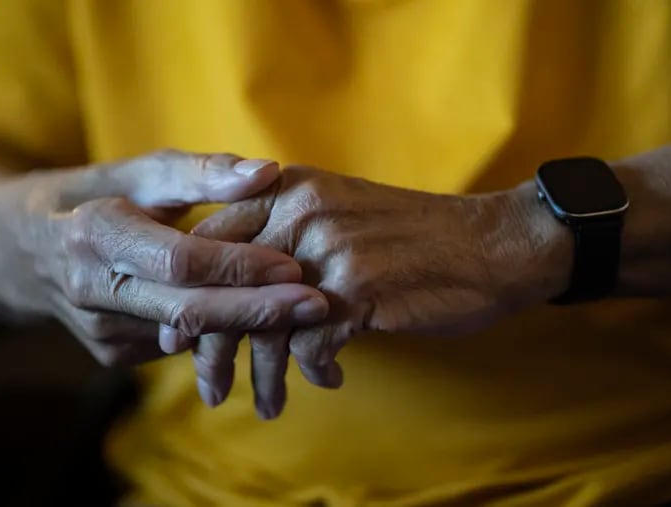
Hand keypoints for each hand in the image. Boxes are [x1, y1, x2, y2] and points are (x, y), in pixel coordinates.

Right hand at [0, 152, 328, 365]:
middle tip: (318, 305)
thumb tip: (268, 172)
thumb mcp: (138, 171)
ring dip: (247, 327)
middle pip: (188, 311)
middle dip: (258, 311)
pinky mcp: (111, 354)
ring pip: (187, 336)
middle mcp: (91, 290)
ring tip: (304, 314)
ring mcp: (99, 330)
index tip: (294, 266)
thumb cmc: (95, 195)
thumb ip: (201, 172)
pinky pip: (177, 345)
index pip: (179, 261)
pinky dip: (221, 334)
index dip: (239, 266)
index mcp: (94, 234)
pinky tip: (259, 320)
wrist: (26, 250)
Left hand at [193, 166, 570, 417]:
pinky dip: (314, 368)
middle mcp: (301, 210)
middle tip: (210, 386)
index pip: (211, 241)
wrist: (492, 244)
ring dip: (262, 374)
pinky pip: (311, 344)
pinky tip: (328, 377)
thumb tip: (237, 289)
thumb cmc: (413, 236)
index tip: (179, 338)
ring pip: (266, 324)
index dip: (189, 294)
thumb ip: (287, 234)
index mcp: (288, 188)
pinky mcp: (361, 288)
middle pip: (226, 287)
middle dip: (212, 346)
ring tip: (267, 404)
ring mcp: (331, 248)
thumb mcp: (340, 211)